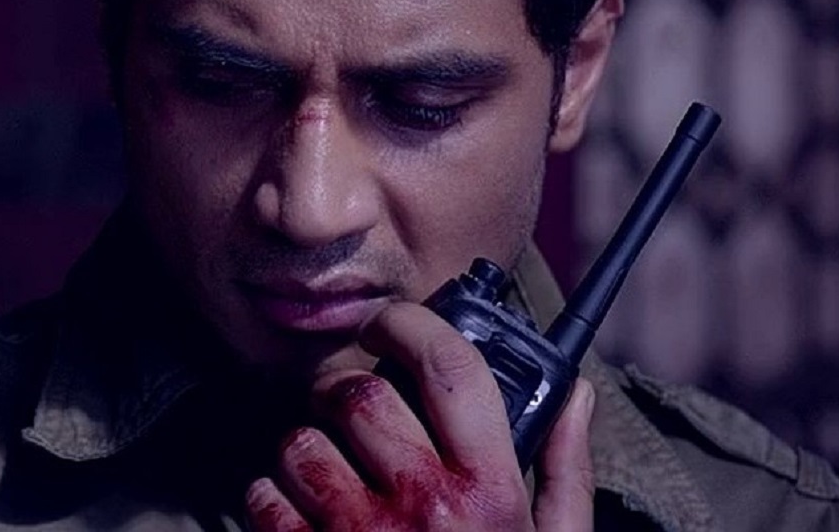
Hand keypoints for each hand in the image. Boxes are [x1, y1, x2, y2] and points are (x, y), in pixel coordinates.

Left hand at [244, 301, 597, 530]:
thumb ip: (566, 467)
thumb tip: (577, 392)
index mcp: (492, 490)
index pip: (451, 368)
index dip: (414, 325)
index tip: (393, 324)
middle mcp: (424, 506)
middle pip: (361, 394)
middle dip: (351, 393)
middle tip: (357, 412)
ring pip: (301, 442)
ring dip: (306, 447)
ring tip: (329, 473)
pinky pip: (261, 498)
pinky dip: (269, 497)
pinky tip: (302, 518)